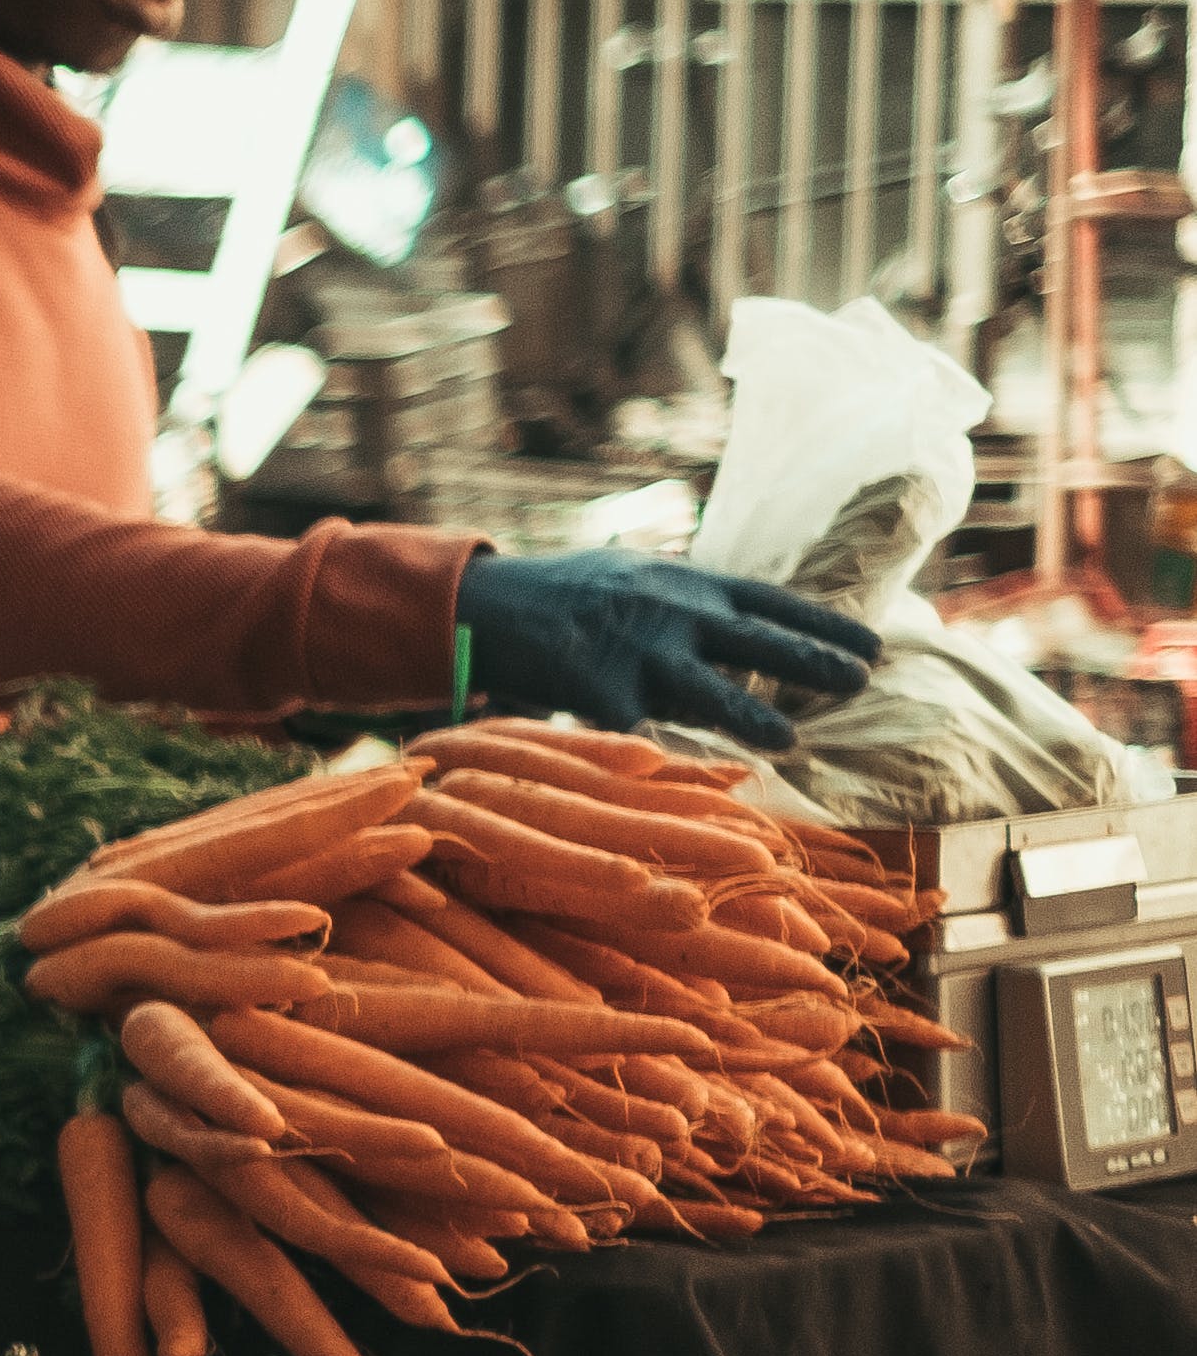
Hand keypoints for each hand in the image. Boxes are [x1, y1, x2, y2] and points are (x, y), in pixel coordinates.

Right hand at [452, 548, 877, 752]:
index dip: (826, 624)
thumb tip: (744, 630)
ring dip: (755, 718)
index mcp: (688, 582)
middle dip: (814, 662)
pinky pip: (642, 732)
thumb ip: (688, 601)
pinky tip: (692, 782)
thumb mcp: (637, 573)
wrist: (484, 603)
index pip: (775, 602)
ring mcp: (638, 652)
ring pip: (713, 691)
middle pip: (761, 641)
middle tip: (861, 681)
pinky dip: (663, 757)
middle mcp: (674, 612)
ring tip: (793, 740)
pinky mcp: (600, 691)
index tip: (873, 646)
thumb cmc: (562, 593)